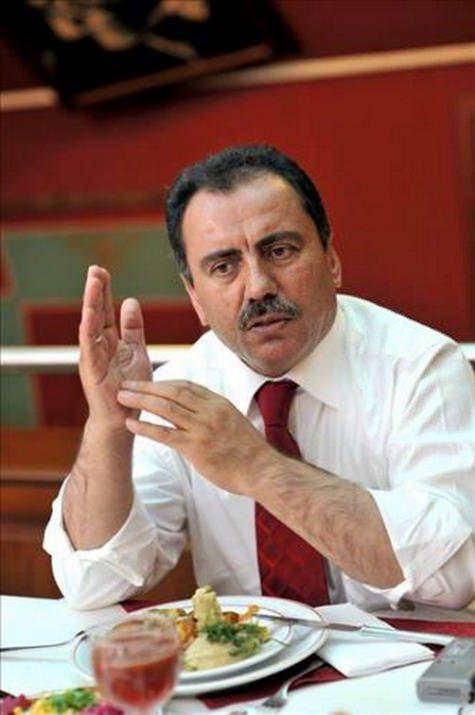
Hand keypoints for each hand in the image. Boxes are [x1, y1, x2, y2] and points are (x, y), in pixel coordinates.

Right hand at [78, 266, 151, 429]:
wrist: (124, 418)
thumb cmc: (131, 387)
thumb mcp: (136, 351)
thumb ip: (133, 328)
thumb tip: (131, 301)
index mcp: (108, 340)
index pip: (105, 311)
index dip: (104, 291)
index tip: (103, 271)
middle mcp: (97, 346)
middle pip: (96, 313)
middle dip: (95, 291)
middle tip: (95, 268)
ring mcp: (92, 357)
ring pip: (90, 324)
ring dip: (91, 303)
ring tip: (93, 282)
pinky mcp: (91, 370)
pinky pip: (89, 346)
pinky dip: (89, 329)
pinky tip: (89, 314)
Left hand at [117, 380, 276, 493]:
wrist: (263, 470)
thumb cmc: (249, 451)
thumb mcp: (234, 422)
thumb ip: (215, 414)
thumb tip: (198, 412)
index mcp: (219, 403)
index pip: (187, 385)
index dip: (164, 382)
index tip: (148, 382)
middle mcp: (210, 411)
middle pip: (172, 391)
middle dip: (147, 386)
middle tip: (126, 384)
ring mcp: (203, 428)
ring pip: (166, 408)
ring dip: (141, 400)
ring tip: (121, 397)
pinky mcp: (196, 448)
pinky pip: (165, 434)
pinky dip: (146, 428)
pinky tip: (131, 424)